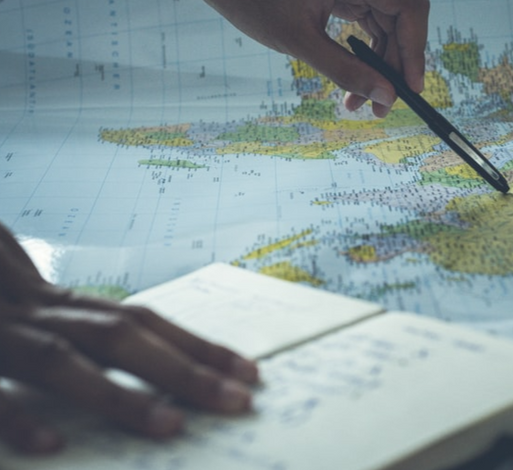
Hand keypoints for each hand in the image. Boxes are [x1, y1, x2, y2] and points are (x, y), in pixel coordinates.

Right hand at [0, 223, 259, 453]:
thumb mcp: (37, 317)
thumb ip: (83, 335)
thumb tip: (164, 375)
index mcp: (61, 305)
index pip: (143, 319)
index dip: (196, 343)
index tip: (249, 372)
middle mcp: (35, 311)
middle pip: (120, 333)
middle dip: (182, 367)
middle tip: (238, 402)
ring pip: (61, 359)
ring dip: (118, 393)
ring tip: (171, 427)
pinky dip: (17, 416)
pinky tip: (53, 446)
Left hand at [176, 0, 429, 116]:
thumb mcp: (297, 40)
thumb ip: (345, 70)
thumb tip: (385, 97)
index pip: (409, 7)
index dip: (416, 50)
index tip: (410, 88)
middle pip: (400, 17)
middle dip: (394, 65)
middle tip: (381, 107)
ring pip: (385, 21)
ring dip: (378, 62)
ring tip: (359, 102)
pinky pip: (367, 16)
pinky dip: (364, 48)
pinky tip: (352, 77)